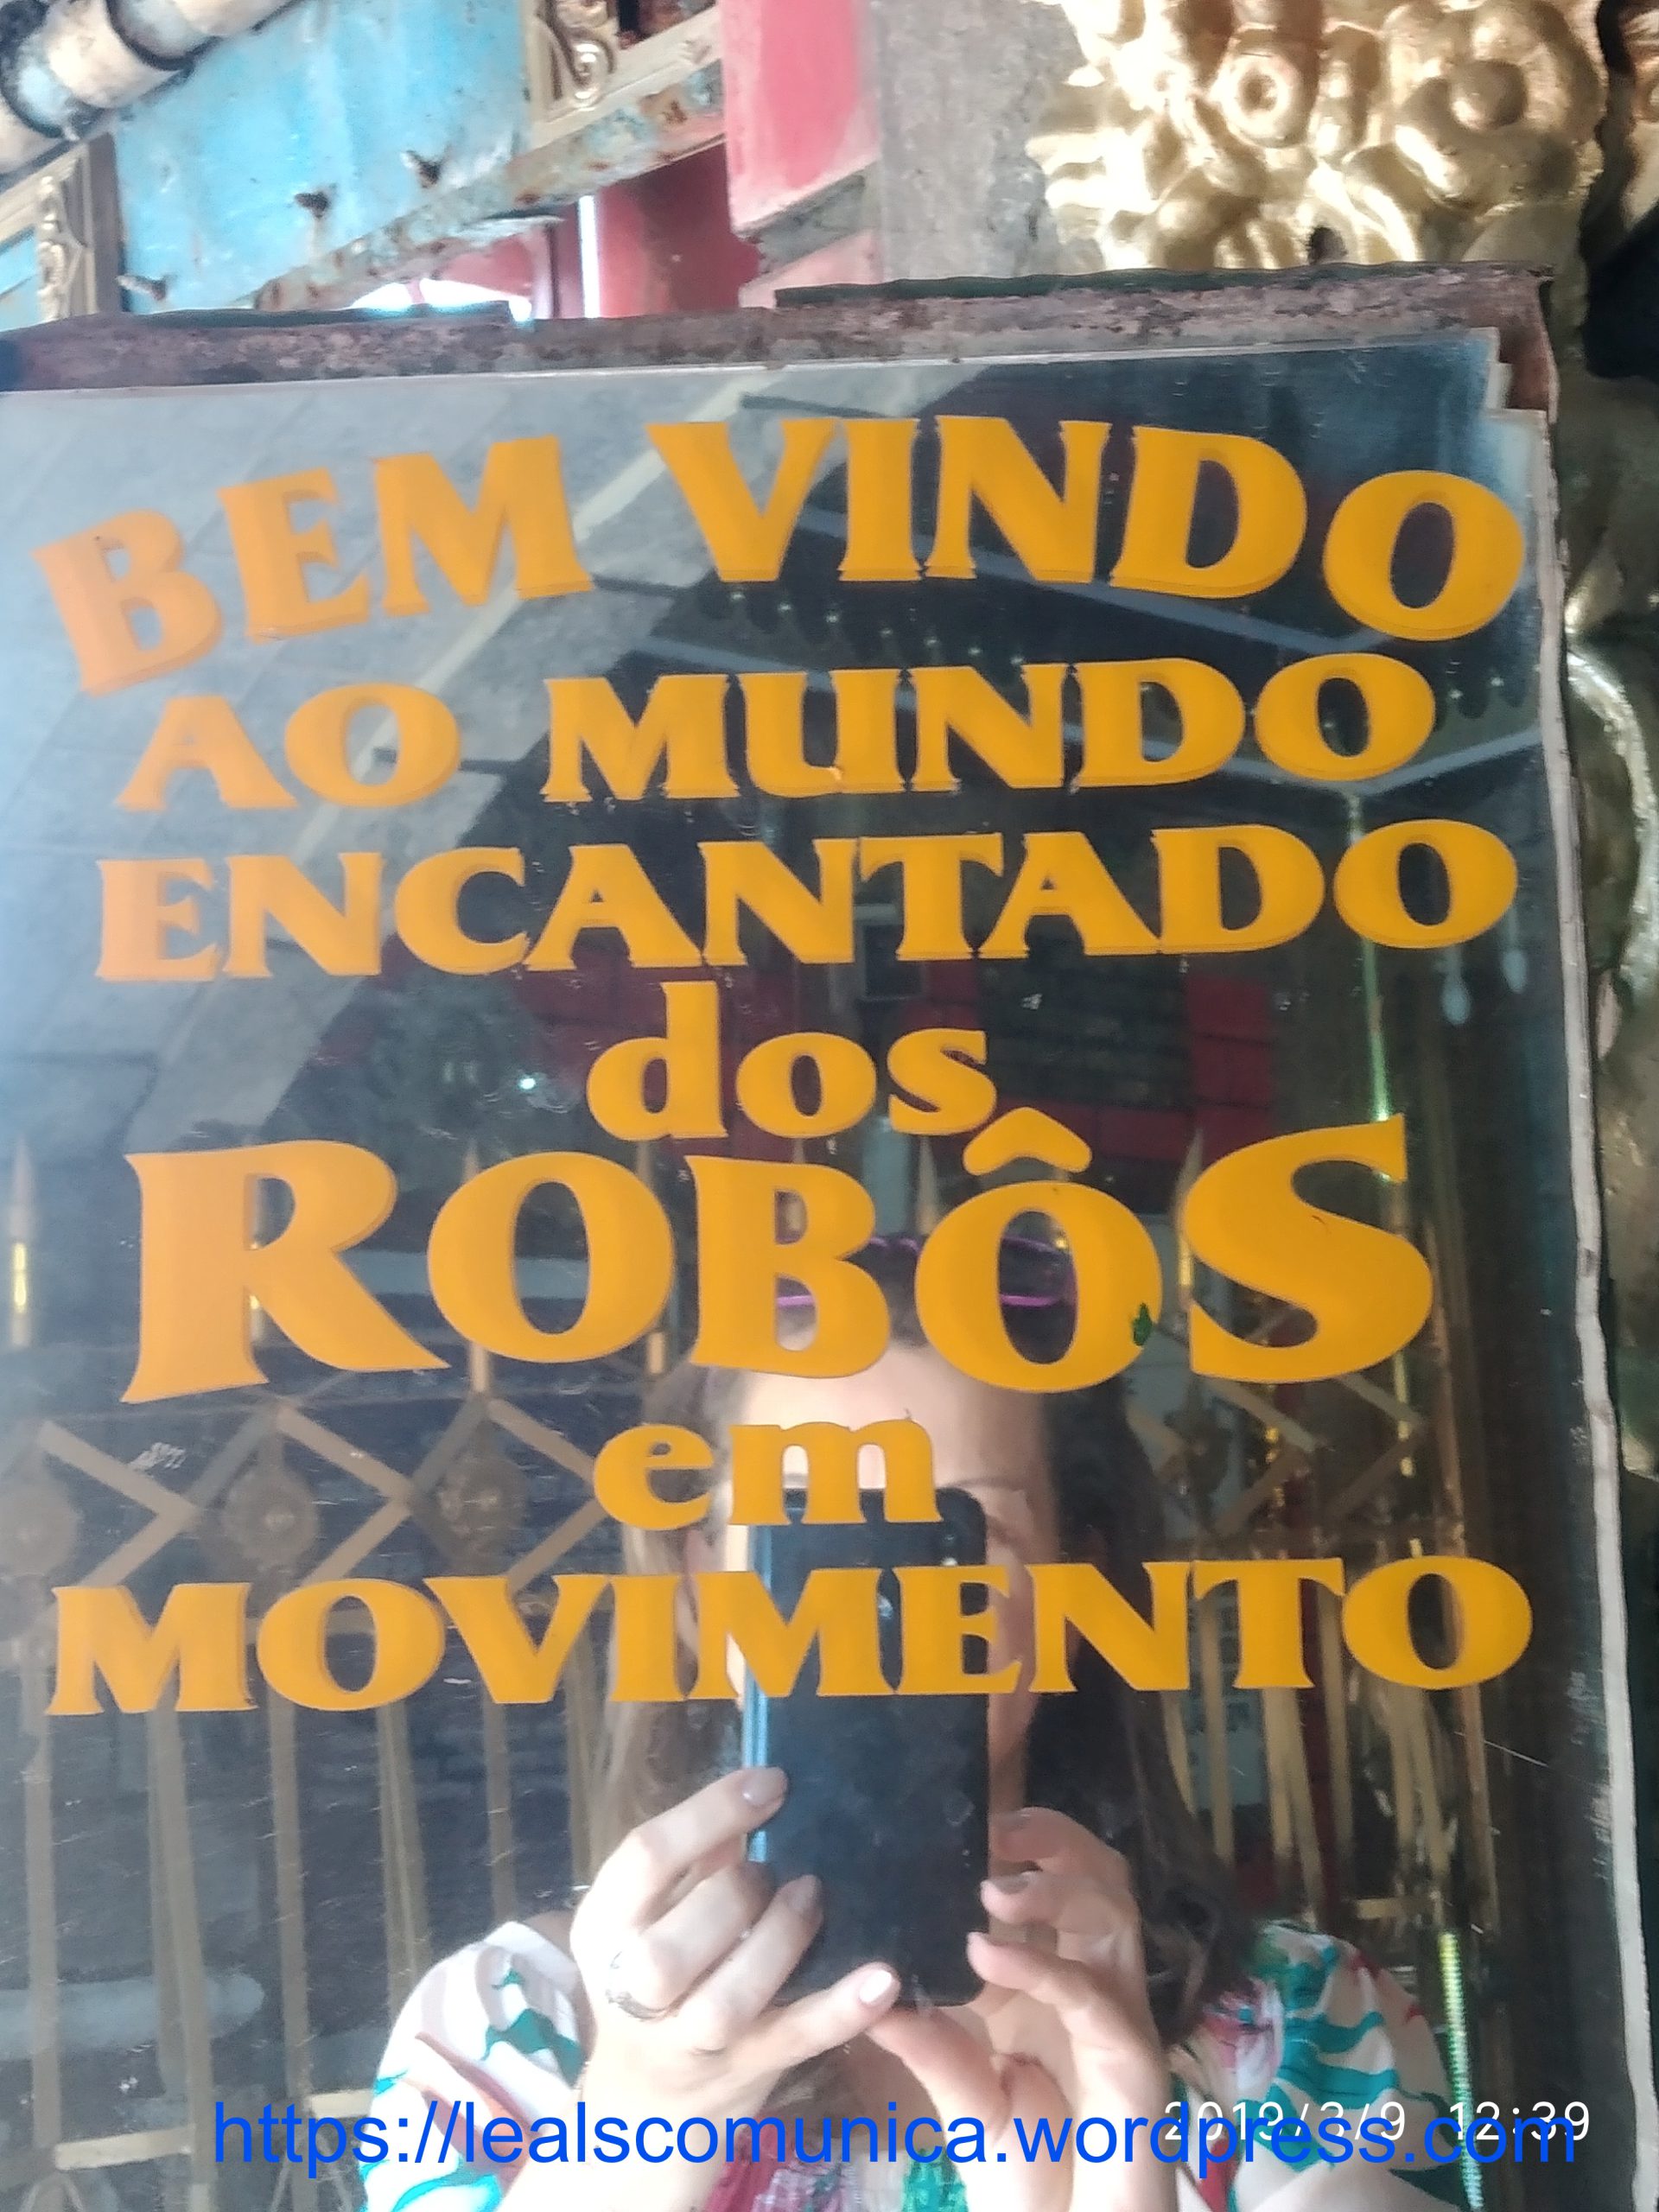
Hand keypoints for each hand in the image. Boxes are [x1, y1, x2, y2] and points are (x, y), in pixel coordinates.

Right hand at [569, 1766, 900, 2120]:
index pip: (645, 1857)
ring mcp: (690, 2041)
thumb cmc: (659, 1977)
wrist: (646, 2102)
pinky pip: (796, 2039)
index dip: (711, 1812)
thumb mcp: (655, 1915)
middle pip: (673, 1942)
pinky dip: (841, 2009)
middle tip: (779, 1869)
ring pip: (728, 1999)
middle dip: (738, 1892)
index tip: (772, 1782)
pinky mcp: (746, 2071)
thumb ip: (696, 1861)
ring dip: (780, 1939)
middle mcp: (634, 1988)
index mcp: (606, 1926)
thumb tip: (763, 1793)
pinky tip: (882, 1977)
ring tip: (813, 1898)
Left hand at [869, 1809, 1173, 2211]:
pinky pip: (1094, 1994)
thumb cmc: (1025, 2164)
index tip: (968, 1815)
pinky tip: (985, 1954)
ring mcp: (1118, 2014)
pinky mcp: (1130, 2057)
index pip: (1057, 1879)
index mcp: (1055, 1976)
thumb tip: (868, 1983)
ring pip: (1115, 1911)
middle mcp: (1094, 1981)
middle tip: (996, 1827)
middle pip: (1103, 1874)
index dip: (1025, 1837)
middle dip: (1054, 1837)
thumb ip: (923, 2039)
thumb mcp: (961, 2091)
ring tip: (991, 1887)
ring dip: (1055, 1884)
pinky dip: (1040, 1965)